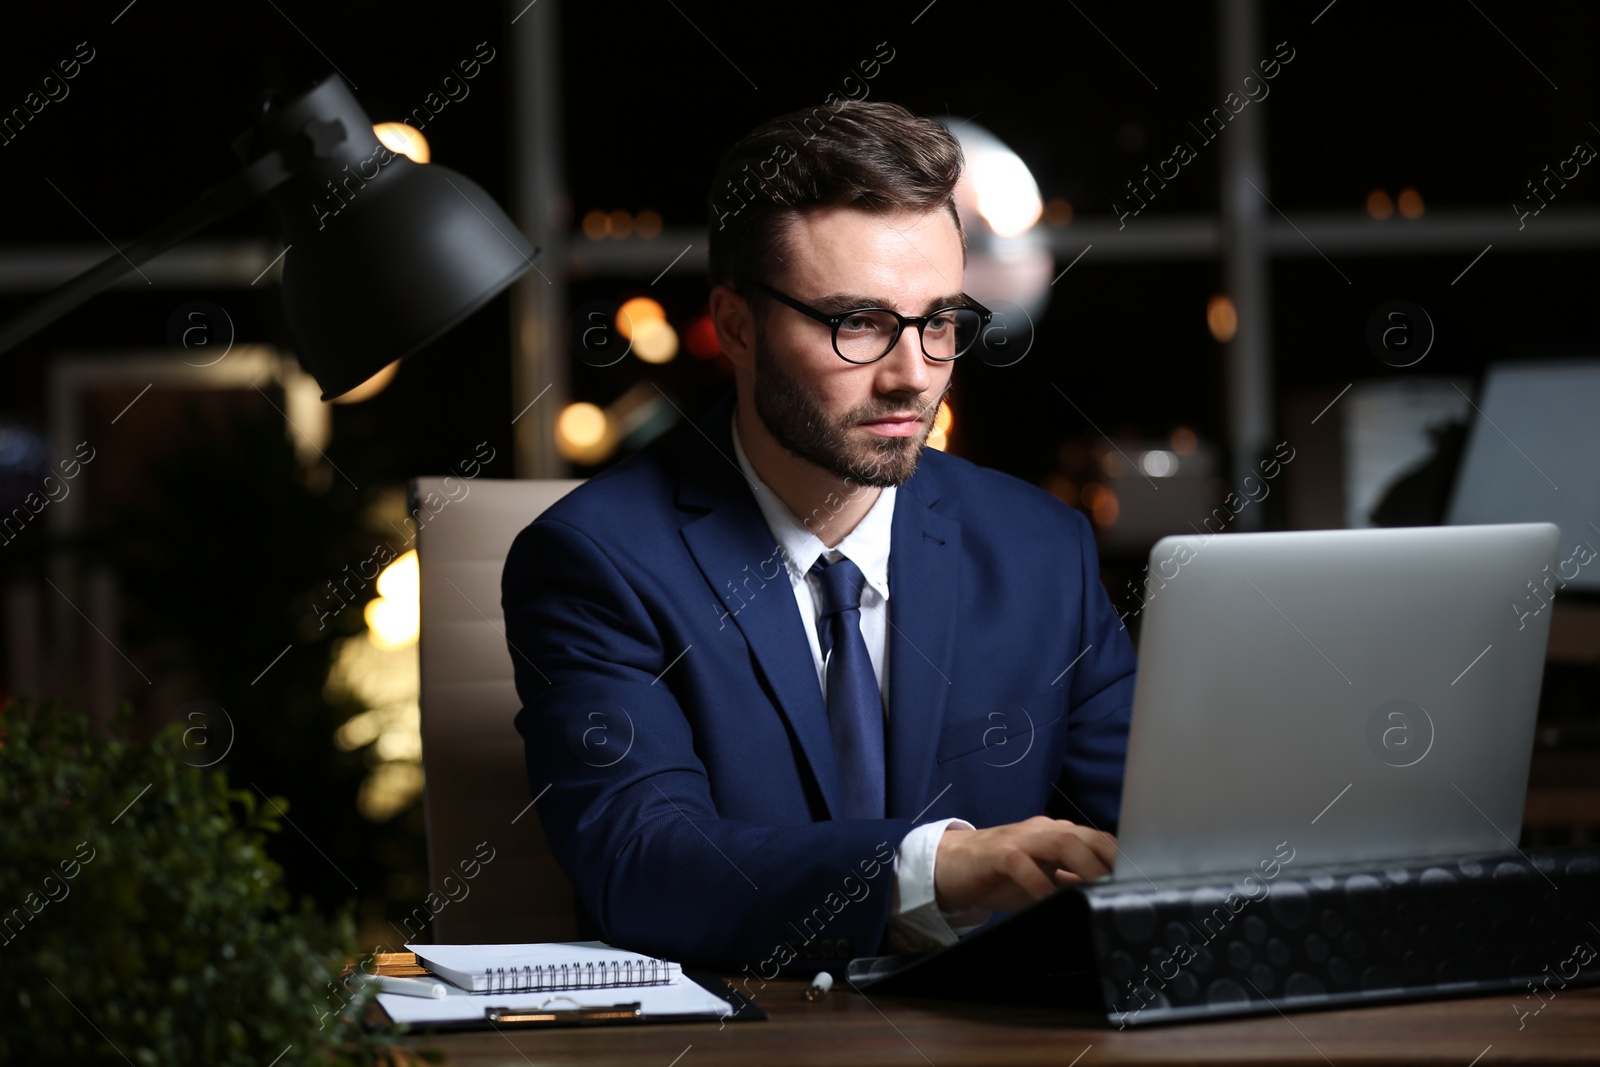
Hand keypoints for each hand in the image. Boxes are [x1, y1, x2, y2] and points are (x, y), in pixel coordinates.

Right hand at [933, 816, 1116, 912]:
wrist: (951, 863)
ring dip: (1085, 864)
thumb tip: (1108, 895)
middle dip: (1112, 858)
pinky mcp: (997, 853)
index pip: (1099, 840)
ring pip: (1062, 841)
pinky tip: (1048, 897)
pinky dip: (1038, 881)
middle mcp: (1044, 831)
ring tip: (1100, 887)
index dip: (1122, 857)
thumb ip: (1072, 883)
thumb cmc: (1001, 873)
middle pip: (1087, 836)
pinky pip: (1022, 863)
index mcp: (1059, 836)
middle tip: (1132, 885)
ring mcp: (1021, 839)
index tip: (1145, 878)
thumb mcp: (1043, 881)